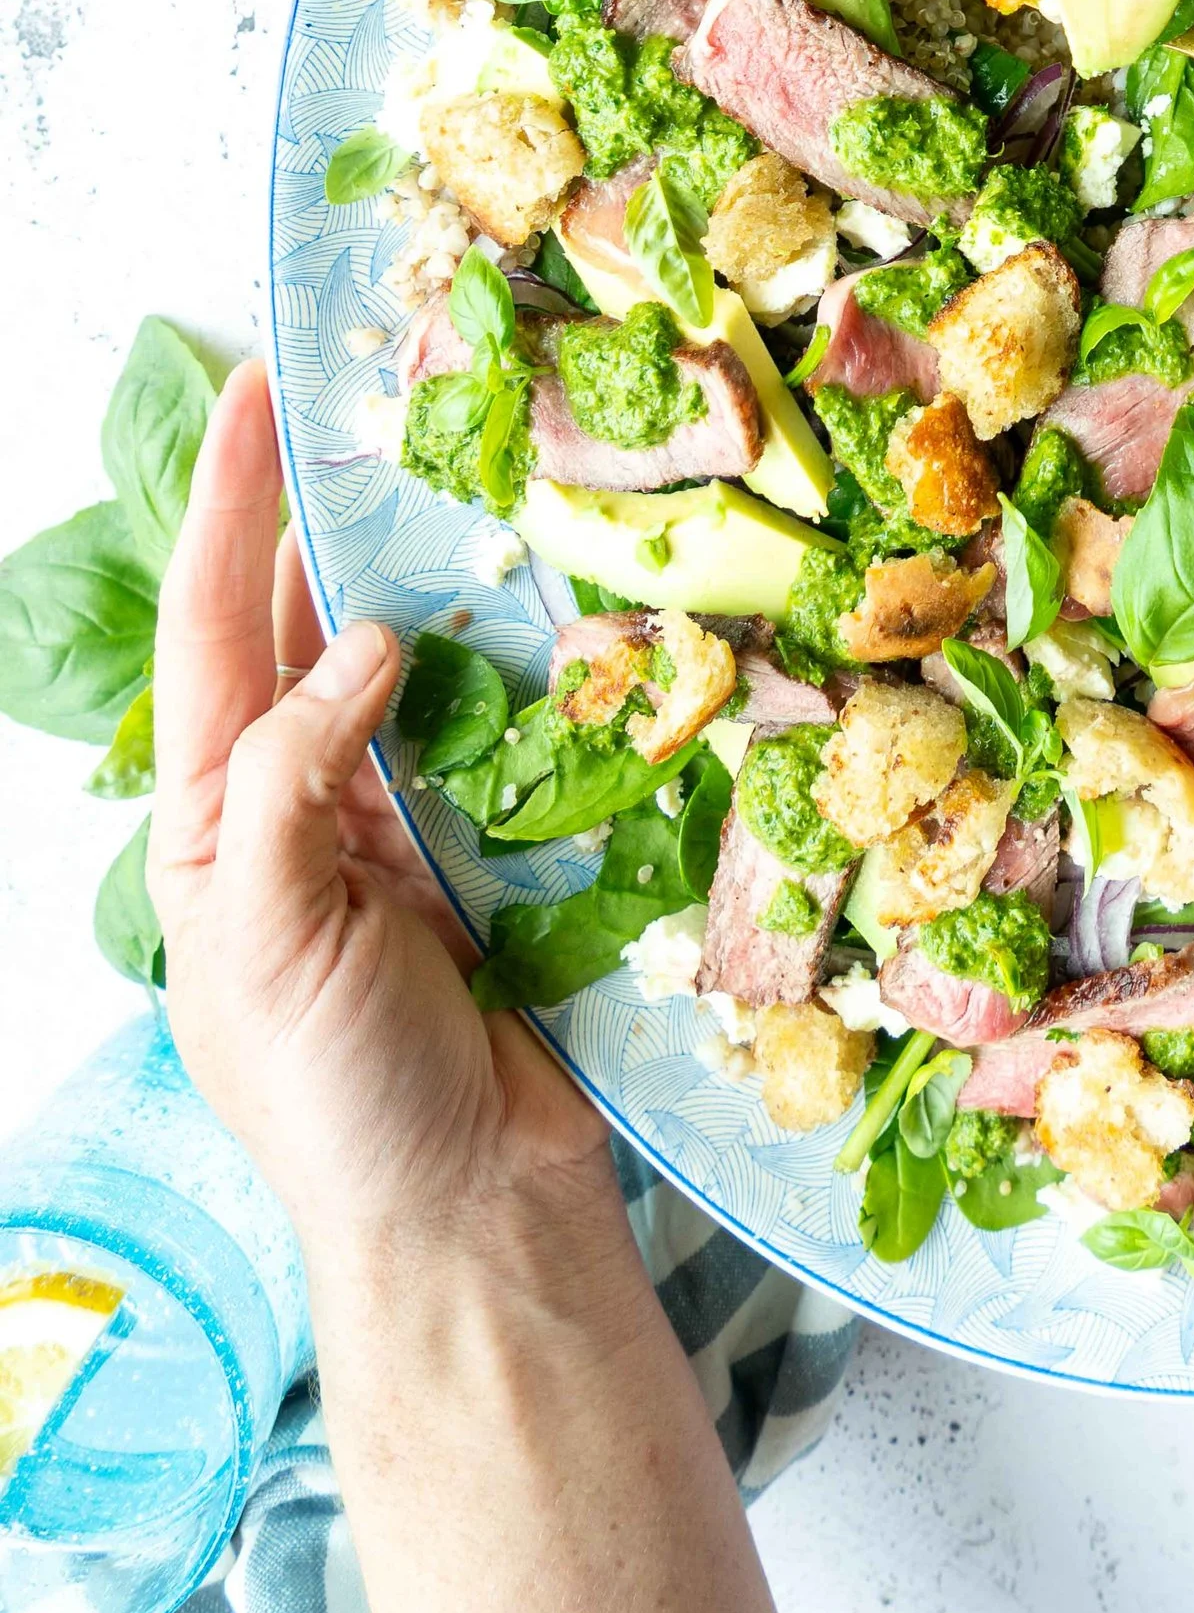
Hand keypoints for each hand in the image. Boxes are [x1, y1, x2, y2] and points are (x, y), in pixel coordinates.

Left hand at [153, 362, 786, 1612]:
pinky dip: (529, 657)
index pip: (214, 634)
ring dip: (445, 571)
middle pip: (316, 624)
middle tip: (385, 396)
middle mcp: (302, 807)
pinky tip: (560, 592)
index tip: (262, 393)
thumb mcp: (265, 937)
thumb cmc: (342, 1103)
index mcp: (213, 827)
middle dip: (338, 513)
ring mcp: (405, 821)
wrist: (475, 1219)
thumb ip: (299, 778)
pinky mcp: (499, 844)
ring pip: (421, 660)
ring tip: (481, 466)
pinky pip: (509, 722)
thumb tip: (373, 641)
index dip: (237, 512)